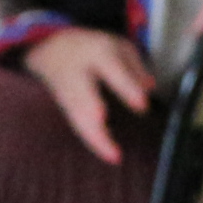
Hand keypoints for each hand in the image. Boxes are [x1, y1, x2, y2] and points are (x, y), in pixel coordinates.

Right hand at [22, 26, 154, 163]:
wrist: (52, 49)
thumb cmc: (93, 50)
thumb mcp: (118, 46)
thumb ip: (135, 67)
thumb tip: (150, 87)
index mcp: (95, 52)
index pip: (111, 69)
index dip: (126, 87)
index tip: (142, 105)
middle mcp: (79, 72)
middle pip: (85, 95)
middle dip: (94, 113)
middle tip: (109, 129)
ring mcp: (69, 91)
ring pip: (78, 117)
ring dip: (95, 138)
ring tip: (114, 156)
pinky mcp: (66, 108)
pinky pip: (78, 126)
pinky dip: (92, 141)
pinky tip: (110, 155)